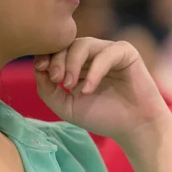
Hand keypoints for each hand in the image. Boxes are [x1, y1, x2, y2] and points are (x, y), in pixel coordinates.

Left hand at [34, 37, 169, 142]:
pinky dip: (94, 71)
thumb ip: (47, 90)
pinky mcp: (126, 52)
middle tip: (57, 80)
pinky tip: (88, 89)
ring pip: (84, 44)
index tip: (41, 69)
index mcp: (77, 63)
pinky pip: (106, 53)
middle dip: (58, 60)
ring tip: (70, 85)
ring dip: (73, 63)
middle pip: (68, 44)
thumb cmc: (102, 116)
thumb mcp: (66, 106)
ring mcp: (109, 50)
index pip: (57, 49)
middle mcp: (92, 53)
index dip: (46, 55)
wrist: (134, 127)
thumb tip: (38, 69)